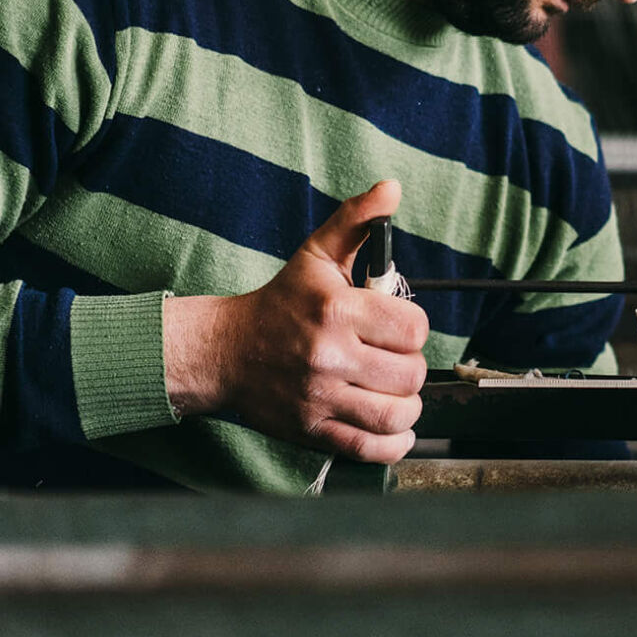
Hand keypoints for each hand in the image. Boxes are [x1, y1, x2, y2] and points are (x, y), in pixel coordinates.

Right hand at [163, 180, 430, 462]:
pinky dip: (394, 443)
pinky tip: (392, 427)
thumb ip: (357, 220)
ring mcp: (318, 398)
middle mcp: (328, 355)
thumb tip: (392, 188)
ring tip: (394, 392)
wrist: (223, 352)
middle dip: (410, 367)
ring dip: (407, 406)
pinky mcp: (311, 432)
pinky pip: (370, 448)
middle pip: (410, 374)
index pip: (413, 328)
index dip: (413, 328)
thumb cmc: (280, 303)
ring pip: (396, 414)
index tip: (396, 328)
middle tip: (393, 360)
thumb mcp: (316, 255)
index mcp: (335, 310)